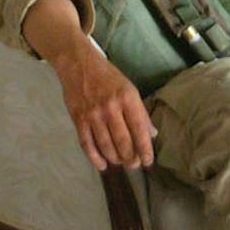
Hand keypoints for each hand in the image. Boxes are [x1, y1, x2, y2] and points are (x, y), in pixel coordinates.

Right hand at [48, 43, 157, 170]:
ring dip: (115, 158)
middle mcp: (111, 107)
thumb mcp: (129, 88)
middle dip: (131, 157)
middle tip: (134, 164)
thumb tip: (152, 134)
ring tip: (121, 162)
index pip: (139, 129)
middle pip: (123, 141)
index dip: (145, 149)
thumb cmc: (107, 76)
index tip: (148, 160)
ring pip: (106, 145)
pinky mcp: (78, 119)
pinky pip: (87, 144)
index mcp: (127, 98)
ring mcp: (93, 114)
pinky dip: (95, 158)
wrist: (78, 63)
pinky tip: (102, 165)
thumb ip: (140, 112)